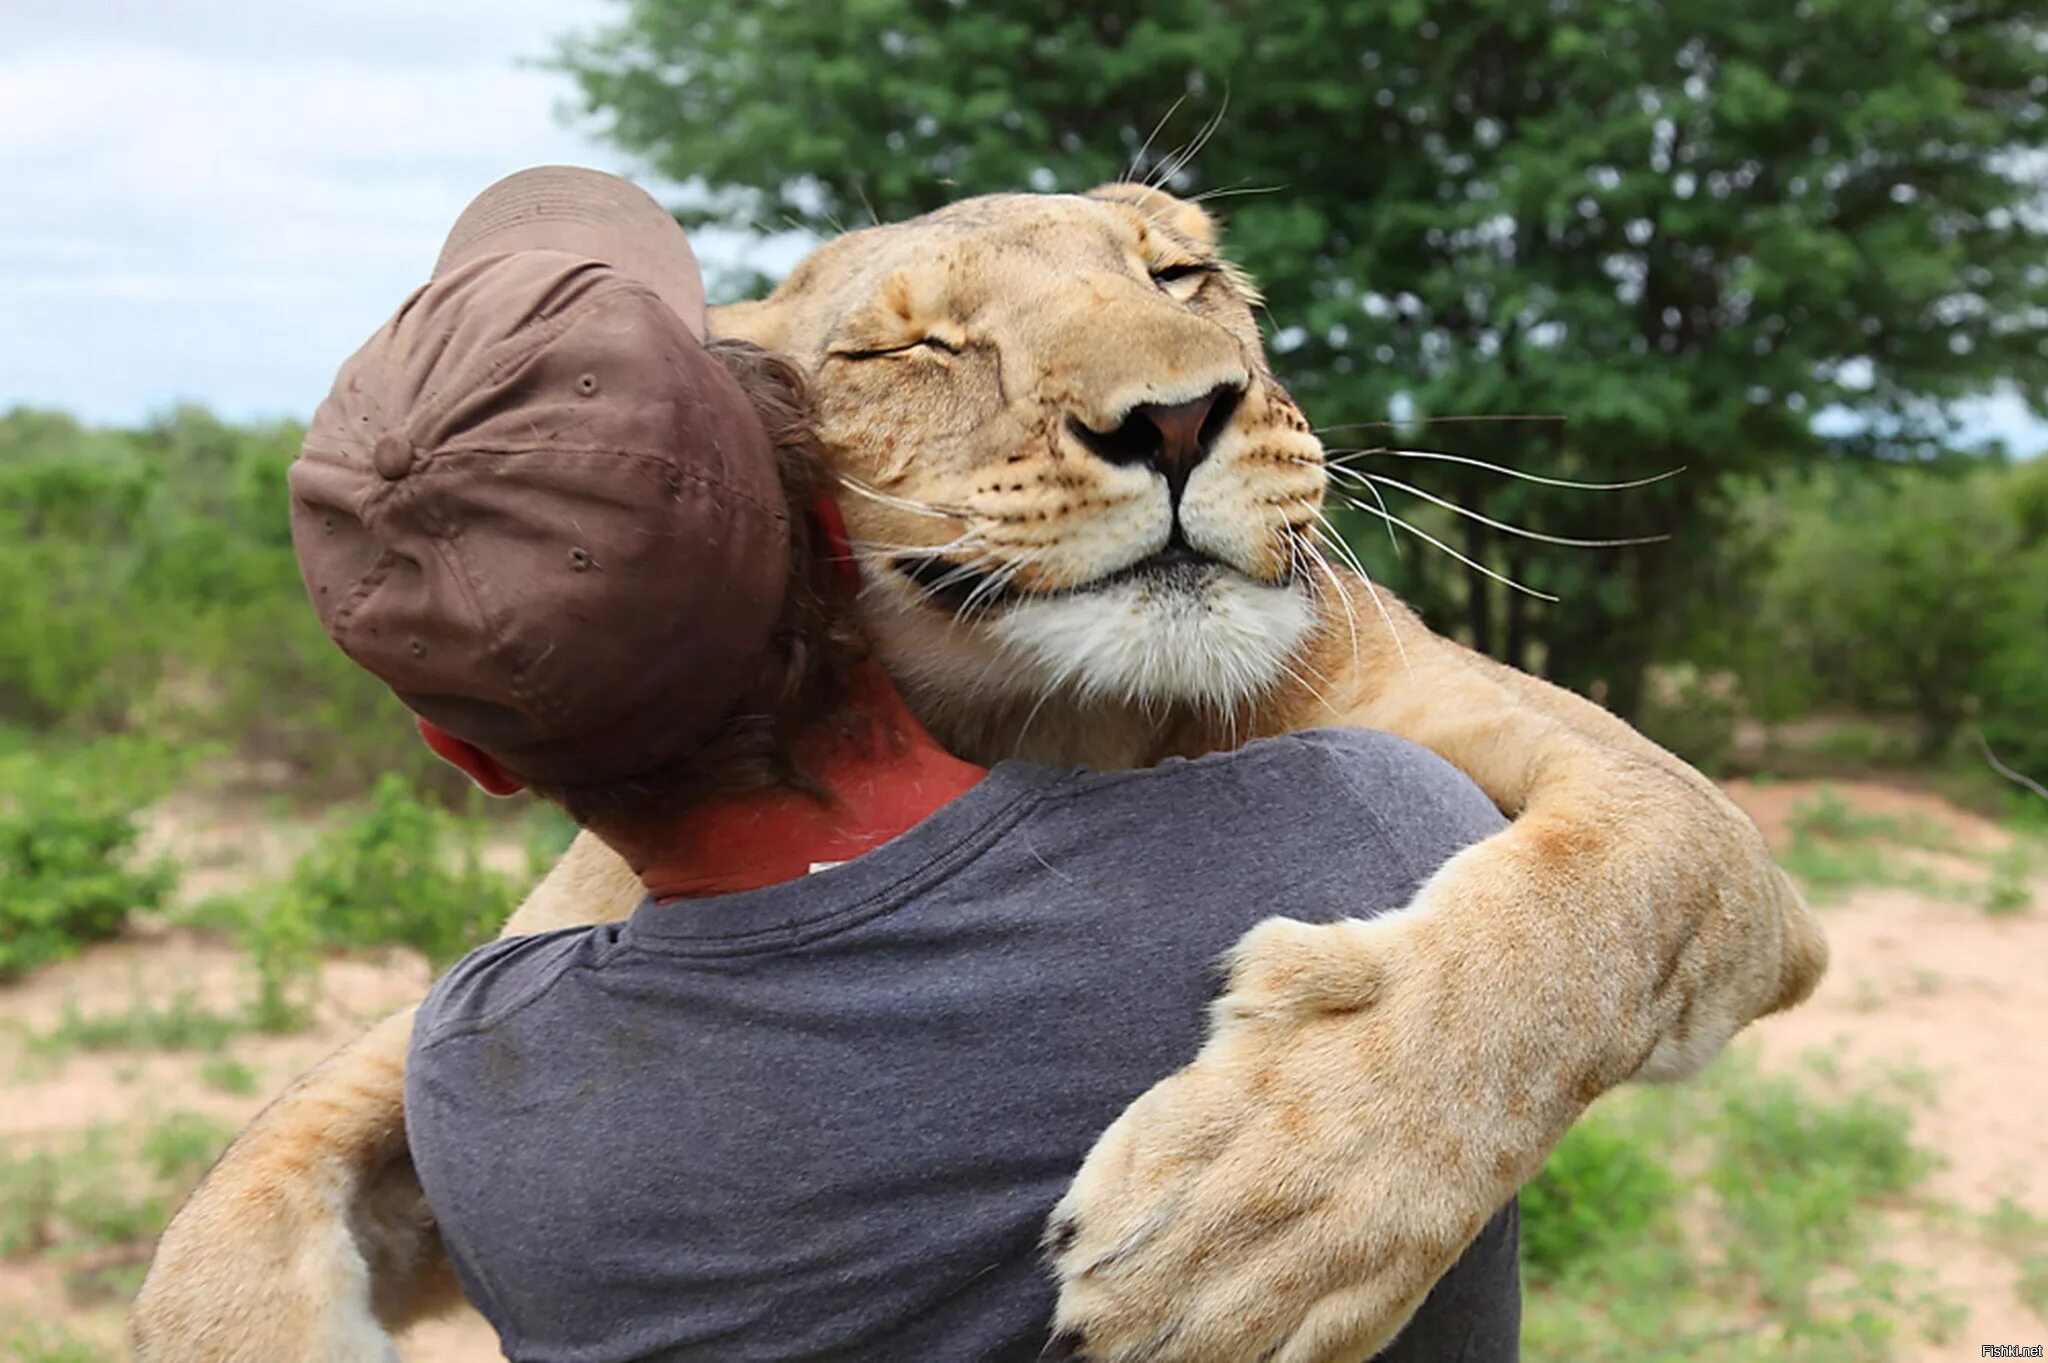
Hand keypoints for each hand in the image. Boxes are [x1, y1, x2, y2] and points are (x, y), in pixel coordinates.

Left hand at [1046, 913, 1559, 1362]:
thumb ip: (1276, 973)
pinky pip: (1338, 1335)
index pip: (1171, 1145)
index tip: (1058, 1242)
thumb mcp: (1337, 947)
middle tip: (1068, 1333)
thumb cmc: (1426, 958)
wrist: (1558, 990)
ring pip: (1254, 1303)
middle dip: (1125, 1294)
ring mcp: (1368, 1219)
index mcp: (1286, 1074)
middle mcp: (1320, 1156)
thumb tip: (1230, 988)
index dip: (1111, 1197)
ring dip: (1182, 1344)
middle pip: (1196, 1240)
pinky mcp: (1414, 1255)